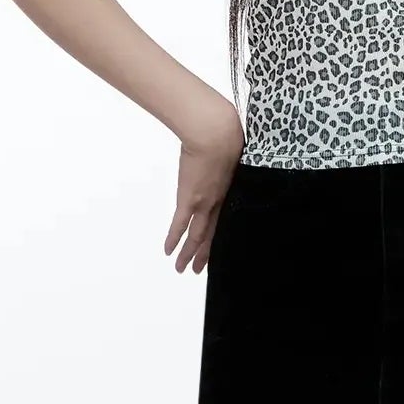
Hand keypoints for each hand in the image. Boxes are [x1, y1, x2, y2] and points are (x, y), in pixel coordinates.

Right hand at [166, 96, 244, 274]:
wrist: (216, 133)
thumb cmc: (227, 133)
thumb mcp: (234, 151)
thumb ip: (230, 161)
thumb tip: (228, 157)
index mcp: (229, 192)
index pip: (223, 221)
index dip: (217, 237)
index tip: (213, 249)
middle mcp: (218, 202)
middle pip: (210, 234)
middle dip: (203, 254)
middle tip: (196, 269)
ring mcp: (203, 202)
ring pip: (196, 235)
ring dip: (188, 253)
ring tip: (181, 269)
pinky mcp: (189, 198)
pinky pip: (180, 225)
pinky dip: (174, 239)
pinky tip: (169, 252)